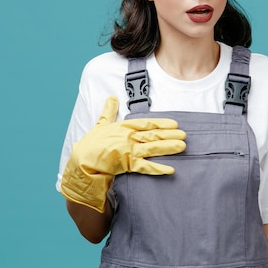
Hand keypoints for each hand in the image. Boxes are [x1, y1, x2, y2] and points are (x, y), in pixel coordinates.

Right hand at [61, 96, 185, 212]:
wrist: (83, 162)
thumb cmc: (91, 143)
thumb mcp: (100, 124)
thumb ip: (108, 111)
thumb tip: (111, 97)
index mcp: (123, 127)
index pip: (146, 123)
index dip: (161, 123)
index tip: (175, 123)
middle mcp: (128, 138)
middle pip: (153, 135)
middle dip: (170, 135)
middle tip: (185, 134)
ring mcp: (128, 151)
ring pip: (152, 148)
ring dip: (168, 147)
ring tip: (183, 146)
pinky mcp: (127, 165)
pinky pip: (145, 167)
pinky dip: (158, 168)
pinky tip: (171, 169)